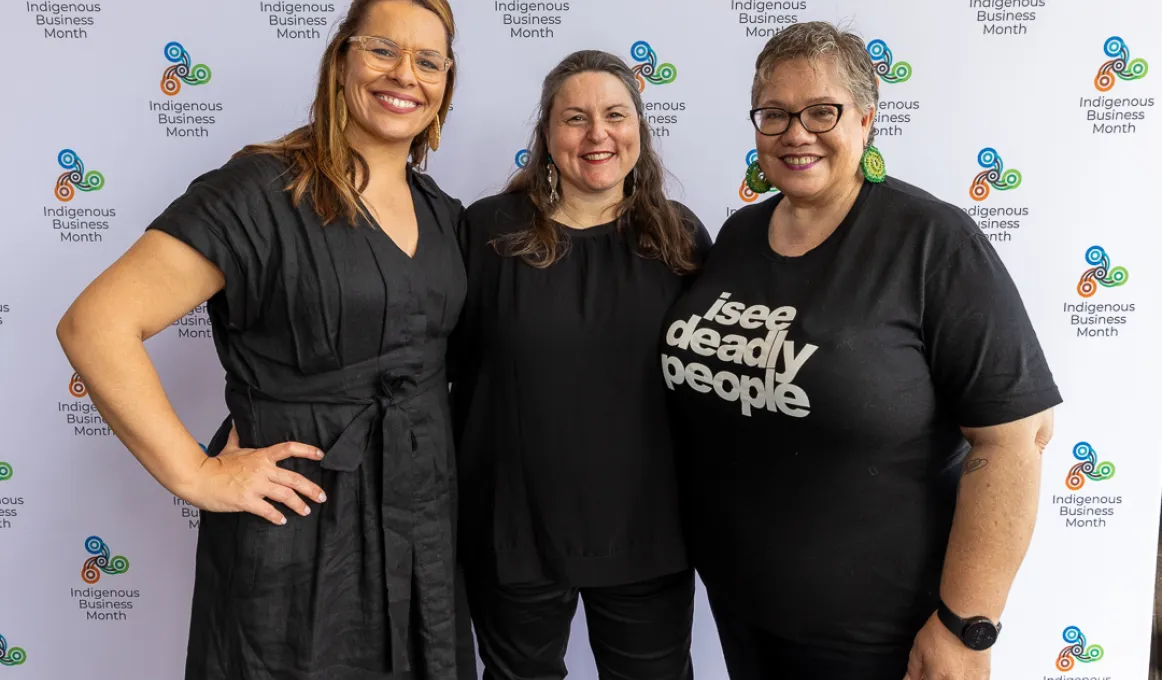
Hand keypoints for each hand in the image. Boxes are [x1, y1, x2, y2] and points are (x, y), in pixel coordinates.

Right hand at [187, 425, 326, 525]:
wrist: (198, 478)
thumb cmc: (214, 465)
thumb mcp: (229, 448)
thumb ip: (236, 437)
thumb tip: (235, 424)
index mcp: (261, 456)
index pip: (289, 449)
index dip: (307, 451)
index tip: (320, 455)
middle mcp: (262, 470)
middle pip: (294, 478)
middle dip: (311, 488)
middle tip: (322, 496)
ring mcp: (255, 486)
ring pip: (286, 495)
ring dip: (298, 505)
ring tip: (306, 511)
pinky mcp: (247, 501)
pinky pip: (268, 510)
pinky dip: (277, 517)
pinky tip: (282, 521)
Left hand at [905, 612, 990, 679]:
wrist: (966, 622)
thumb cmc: (943, 631)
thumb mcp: (919, 648)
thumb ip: (913, 669)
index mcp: (936, 677)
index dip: (925, 678)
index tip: (926, 674)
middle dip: (938, 677)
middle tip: (940, 667)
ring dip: (953, 676)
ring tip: (953, 665)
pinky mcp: (983, 677)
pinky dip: (967, 677)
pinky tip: (963, 668)